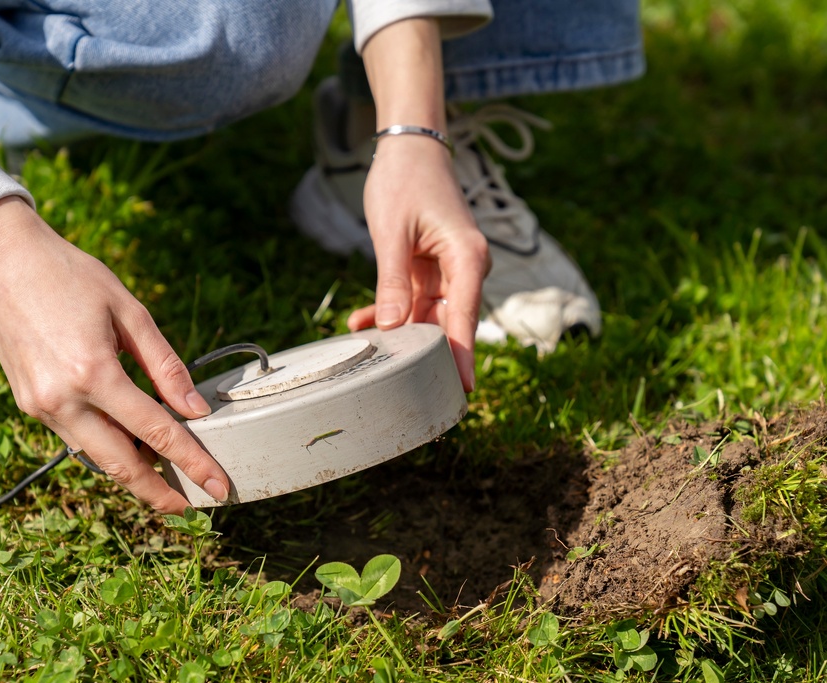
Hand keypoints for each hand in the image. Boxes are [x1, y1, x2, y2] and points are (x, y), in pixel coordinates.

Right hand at [0, 196, 228, 511]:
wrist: (0, 261)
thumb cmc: (70, 277)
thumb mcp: (130, 311)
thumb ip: (166, 365)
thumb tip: (195, 409)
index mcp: (94, 372)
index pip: (157, 433)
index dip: (193, 463)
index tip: (219, 486)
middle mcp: (63, 399)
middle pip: (122, 465)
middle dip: (159, 493)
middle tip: (191, 505)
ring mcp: (41, 406)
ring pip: (96, 457)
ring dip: (132, 474)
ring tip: (166, 481)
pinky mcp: (29, 405)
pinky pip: (76, 439)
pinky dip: (106, 448)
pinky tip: (131, 447)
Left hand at [349, 135, 488, 389]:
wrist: (409, 148)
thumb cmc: (405, 180)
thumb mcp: (392, 232)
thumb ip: (392, 281)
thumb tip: (389, 327)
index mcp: (467, 258)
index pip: (464, 317)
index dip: (461, 355)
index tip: (462, 389)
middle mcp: (465, 269)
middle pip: (448, 324)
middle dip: (422, 352)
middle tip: (401, 386)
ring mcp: (449, 272)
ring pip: (427, 317)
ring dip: (397, 332)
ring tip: (365, 351)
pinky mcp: (431, 270)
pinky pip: (413, 302)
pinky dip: (388, 313)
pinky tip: (360, 324)